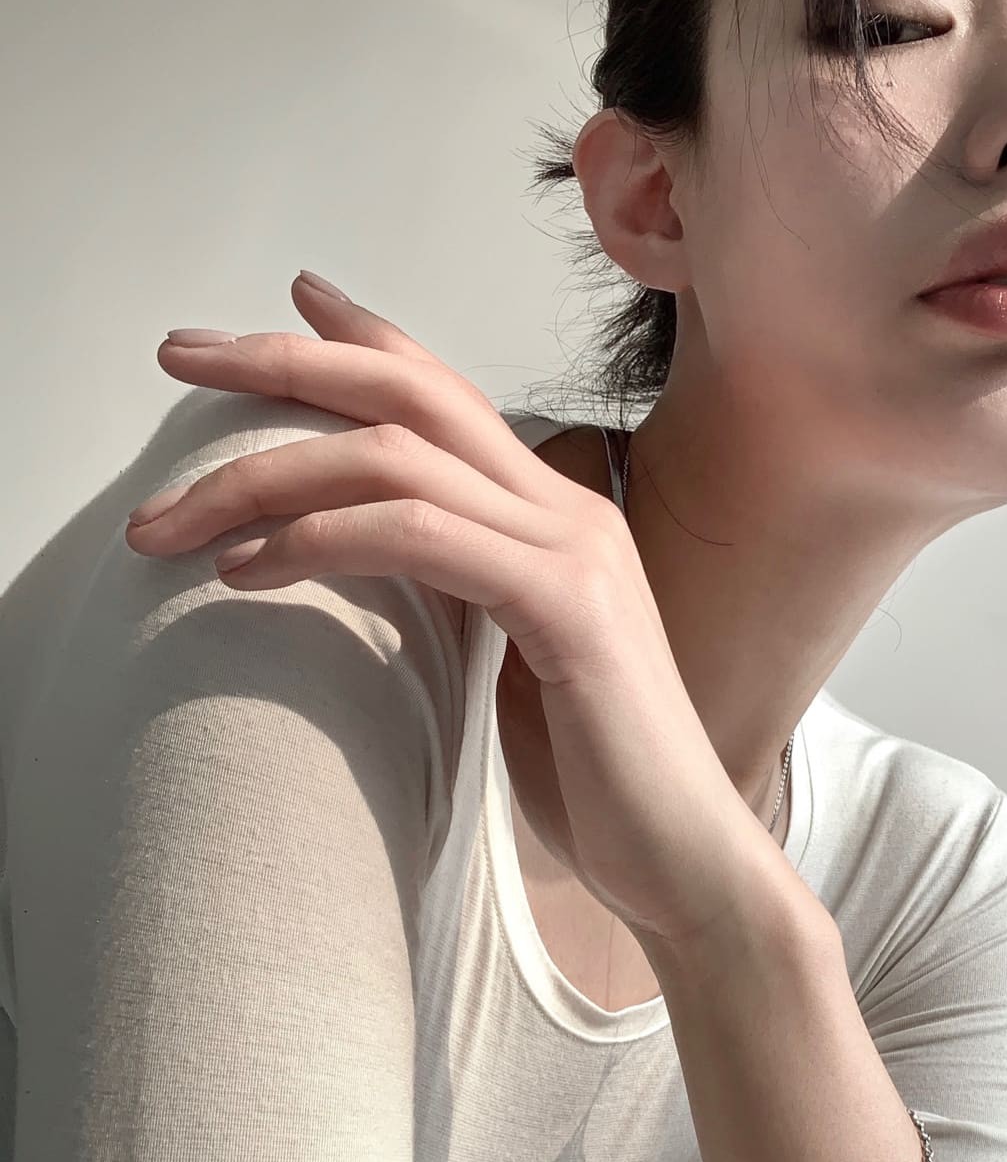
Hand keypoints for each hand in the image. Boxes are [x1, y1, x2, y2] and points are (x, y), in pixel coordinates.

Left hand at [126, 276, 761, 946]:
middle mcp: (566, 511)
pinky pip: (420, 538)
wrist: (685, 858)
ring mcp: (573, 552)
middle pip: (410, 393)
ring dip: (263, 476)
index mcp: (552, 518)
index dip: (361, 336)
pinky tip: (243, 571)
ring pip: (395, 458)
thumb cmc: (589, 777)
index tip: (280, 303)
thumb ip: (454, 599)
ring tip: (166, 521)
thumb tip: (354, 573)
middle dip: (283, 360)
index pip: (445, 394)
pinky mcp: (567, 608)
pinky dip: (317, 540)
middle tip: (177, 352)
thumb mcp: (504, 665)